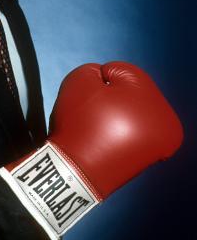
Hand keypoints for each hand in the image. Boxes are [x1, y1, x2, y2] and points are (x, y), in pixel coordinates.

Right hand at [0, 62, 182, 239]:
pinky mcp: (145, 158)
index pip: (122, 73)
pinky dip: (114, 132)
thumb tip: (103, 80)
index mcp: (156, 102)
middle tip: (93, 115)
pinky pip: (126, 132)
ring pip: (128, 112)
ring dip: (113, 115)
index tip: (89, 99)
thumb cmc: (80, 122)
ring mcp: (158, 144)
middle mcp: (165, 125)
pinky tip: (103, 140)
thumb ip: (95, 70)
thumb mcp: (81, 79)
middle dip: (109, 98)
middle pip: (129, 94)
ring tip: (97, 129)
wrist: (73, 170)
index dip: (98, 80)